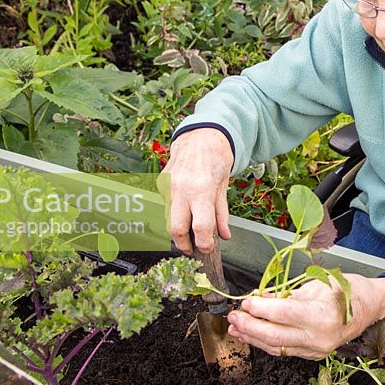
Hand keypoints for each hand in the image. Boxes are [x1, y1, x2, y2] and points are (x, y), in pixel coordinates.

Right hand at [159, 128, 233, 253]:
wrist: (200, 136)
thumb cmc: (216, 159)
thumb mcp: (224, 186)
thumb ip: (222, 213)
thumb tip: (223, 236)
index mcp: (202, 189)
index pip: (201, 227)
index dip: (204, 244)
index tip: (206, 249)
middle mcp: (181, 189)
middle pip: (176, 229)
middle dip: (184, 244)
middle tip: (192, 247)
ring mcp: (168, 185)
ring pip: (168, 218)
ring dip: (179, 227)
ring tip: (190, 226)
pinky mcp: (160, 182)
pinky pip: (166, 205)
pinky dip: (175, 210)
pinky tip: (184, 204)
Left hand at [226, 275, 384, 359]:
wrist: (372, 307)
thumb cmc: (350, 290)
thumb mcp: (318, 283)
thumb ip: (288, 294)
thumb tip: (260, 297)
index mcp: (322, 315)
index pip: (282, 314)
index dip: (259, 309)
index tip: (245, 301)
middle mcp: (319, 337)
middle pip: (275, 336)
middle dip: (249, 327)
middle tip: (233, 316)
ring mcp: (317, 349)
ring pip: (276, 348)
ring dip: (253, 338)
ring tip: (236, 328)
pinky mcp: (314, 354)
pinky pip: (284, 350)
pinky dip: (266, 343)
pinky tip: (253, 336)